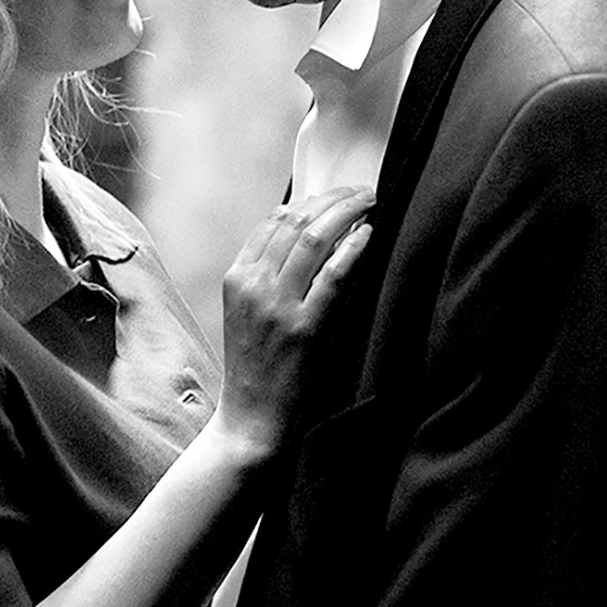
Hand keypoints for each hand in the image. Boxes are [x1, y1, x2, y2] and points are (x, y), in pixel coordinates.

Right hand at [212, 185, 375, 459]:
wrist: (253, 416)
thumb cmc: (257, 361)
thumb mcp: (248, 308)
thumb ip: (267, 269)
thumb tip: (295, 218)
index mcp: (237, 278)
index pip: (274, 221)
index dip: (310, 199)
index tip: (336, 192)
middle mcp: (254, 286)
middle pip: (296, 222)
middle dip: (333, 198)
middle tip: (362, 191)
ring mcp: (279, 306)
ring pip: (315, 239)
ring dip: (347, 212)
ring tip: (370, 202)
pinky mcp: (306, 328)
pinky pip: (334, 275)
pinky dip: (353, 248)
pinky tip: (368, 234)